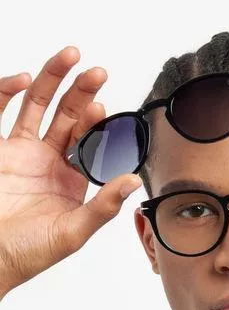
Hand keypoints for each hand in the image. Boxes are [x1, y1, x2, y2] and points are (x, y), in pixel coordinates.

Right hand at [0, 45, 141, 297]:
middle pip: (67, 116)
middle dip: (82, 92)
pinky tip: (23, 79)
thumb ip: (103, 207)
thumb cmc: (29, 253)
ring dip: (52, 79)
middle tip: (97, 72)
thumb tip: (134, 181)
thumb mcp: (73, 232)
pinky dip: (7, 92)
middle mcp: (48, 160)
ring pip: (37, 104)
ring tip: (70, 57)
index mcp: (71, 179)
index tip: (103, 107)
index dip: (96, 123)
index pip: (89, 142)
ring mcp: (20, 151)